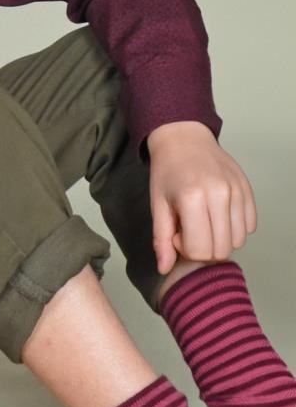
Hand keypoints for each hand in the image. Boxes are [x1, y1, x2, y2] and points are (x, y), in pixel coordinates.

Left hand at [147, 120, 257, 274]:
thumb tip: (164, 268)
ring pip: (238, 241)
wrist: (183, 138)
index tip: (177, 232)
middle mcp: (220, 195)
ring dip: (220, 237)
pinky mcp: (248, 190)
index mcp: (192, 198)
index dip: (186, 249)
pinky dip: (234, 226)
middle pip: (222, 250)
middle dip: (204, 246)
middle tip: (189, 227)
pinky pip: (249, 226)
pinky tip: (217, 212)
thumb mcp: (157, 203)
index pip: (201, 250)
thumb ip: (161, 238)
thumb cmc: (167, 171)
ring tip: (203, 218)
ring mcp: (237, 191)